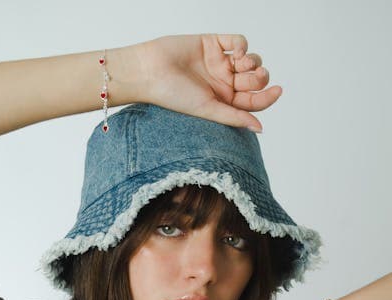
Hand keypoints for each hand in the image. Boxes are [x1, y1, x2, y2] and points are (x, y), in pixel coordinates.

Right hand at [136, 33, 281, 130]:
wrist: (150, 72)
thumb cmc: (173, 96)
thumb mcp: (208, 110)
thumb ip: (234, 118)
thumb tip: (261, 129)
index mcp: (224, 102)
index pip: (254, 101)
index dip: (269, 96)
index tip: (278, 90)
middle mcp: (223, 83)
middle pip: (255, 80)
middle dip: (258, 78)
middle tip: (248, 78)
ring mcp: (219, 63)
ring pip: (251, 60)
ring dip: (253, 62)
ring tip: (239, 65)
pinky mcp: (214, 43)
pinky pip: (239, 41)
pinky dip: (243, 45)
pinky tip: (236, 52)